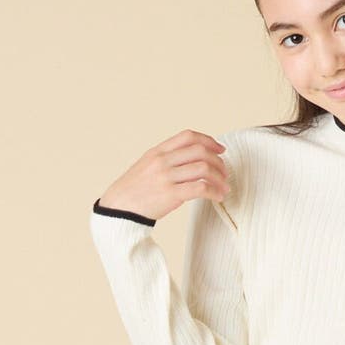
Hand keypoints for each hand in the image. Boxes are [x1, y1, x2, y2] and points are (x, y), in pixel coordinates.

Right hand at [97, 129, 230, 221]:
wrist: (119, 208)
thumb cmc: (135, 189)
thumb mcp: (147, 165)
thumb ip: (167, 159)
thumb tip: (192, 158)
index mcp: (158, 151)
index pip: (188, 136)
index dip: (209, 141)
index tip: (220, 149)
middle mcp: (163, 161)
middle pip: (200, 151)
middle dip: (218, 162)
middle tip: (224, 173)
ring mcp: (166, 177)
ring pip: (203, 169)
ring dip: (220, 178)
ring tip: (224, 187)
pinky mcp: (171, 194)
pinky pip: (200, 189)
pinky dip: (214, 192)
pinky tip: (218, 197)